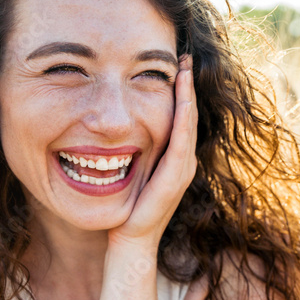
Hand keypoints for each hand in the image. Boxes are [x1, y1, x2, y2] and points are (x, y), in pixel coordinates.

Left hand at [108, 54, 197, 250]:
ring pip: (188, 122)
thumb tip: (111, 133)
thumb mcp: (129, 175)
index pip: (180, 117)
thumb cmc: (125, 212)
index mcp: (173, 159)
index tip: (175, 65)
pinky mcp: (176, 175)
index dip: (179, 90)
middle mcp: (183, 161)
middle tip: (186, 56)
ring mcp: (182, 168)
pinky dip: (183, 114)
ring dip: (187, 93)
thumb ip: (130, 154)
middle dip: (187, 85)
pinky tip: (181, 95)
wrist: (129, 242)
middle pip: (189, 114)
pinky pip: (181, 138)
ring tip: (185, 67)